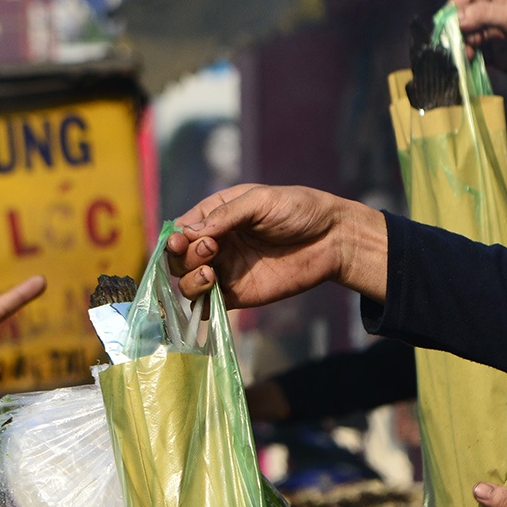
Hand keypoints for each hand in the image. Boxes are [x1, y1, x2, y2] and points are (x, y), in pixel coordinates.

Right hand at [169, 185, 387, 305]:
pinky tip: (211, 297)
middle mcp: (215, 244)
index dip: (174, 238)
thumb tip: (189, 233)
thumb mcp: (260, 201)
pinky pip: (207, 306)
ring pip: (187, 282)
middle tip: (210, 250)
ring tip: (211, 274)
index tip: (182, 241)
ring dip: (189, 280)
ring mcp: (224, 270)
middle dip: (184, 257)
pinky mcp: (237, 295)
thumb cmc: (298, 210)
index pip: (180, 230)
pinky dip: (200, 306)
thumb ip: (224, 215)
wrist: (332, 240)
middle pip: (178, 258)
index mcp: (215, 216)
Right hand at [449, 0, 506, 95]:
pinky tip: (467, 65)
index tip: (445, 22)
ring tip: (464, 56)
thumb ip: (485, 15)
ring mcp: (498, 35)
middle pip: (466, 17)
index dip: (455, 6)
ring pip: (468, 38)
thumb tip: (455, 17)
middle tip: (451, 44)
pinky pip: (476, 56)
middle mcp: (499, 13)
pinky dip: (468, 60)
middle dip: (456, 30)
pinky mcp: (499, 57)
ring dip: (461, 46)